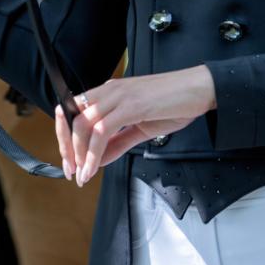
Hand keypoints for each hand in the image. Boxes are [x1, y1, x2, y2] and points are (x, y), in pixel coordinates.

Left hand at [54, 67, 215, 184]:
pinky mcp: (131, 105)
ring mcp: (119, 96)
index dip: (65, 136)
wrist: (199, 89)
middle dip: (67, 149)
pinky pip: (102, 131)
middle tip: (72, 172)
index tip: (70, 161)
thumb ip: (118, 142)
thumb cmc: (174, 102)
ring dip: (79, 154)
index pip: (73, 110)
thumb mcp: (141, 126)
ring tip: (82, 175)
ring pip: (83, 125)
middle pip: (72, 118)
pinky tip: (94, 167)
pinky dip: (93, 153)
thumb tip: (99, 159)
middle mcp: (109, 91)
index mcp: (109, 92)